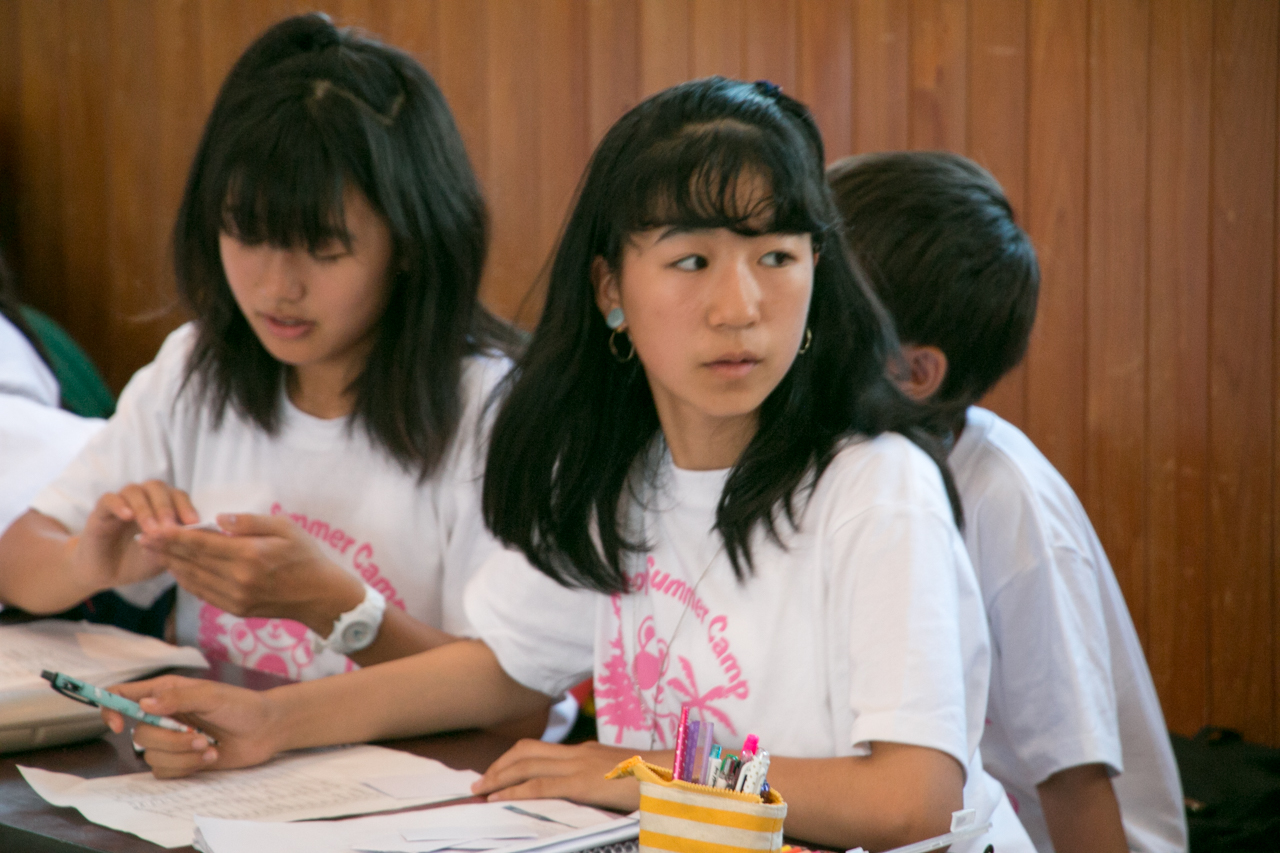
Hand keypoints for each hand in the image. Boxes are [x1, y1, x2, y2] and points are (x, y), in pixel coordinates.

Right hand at [71, 481, 197, 589]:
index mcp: (164, 506)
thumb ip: (178, 544)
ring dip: (145, 508)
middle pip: (158, 488)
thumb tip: (197, 536)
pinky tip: (128, 517)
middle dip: (166, 507)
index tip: (194, 523)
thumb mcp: (165, 555)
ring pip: (135, 491)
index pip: (178, 496)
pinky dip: (120, 505)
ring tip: (150, 530)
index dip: (186, 507)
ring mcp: (123, 502)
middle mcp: (144, 499)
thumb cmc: (140, 561)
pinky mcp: (101, 510)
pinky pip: (109, 499)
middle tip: (170, 528)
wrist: (108, 573)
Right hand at [103, 675, 283, 777]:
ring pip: (152, 757)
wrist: (266, 730)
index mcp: (165, 692)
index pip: (122, 696)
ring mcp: (171, 740)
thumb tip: (143, 705)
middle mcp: (163, 716)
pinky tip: (210, 757)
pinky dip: (187, 767)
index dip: (110, 709)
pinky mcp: (180, 761)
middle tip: (199, 737)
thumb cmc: (242, 705)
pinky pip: (165, 772)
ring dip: (182, 756)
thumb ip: (177, 698)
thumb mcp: (211, 695)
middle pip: (139, 736)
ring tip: (209, 747)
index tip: (119, 725)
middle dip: (169, 741)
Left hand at [138, 513, 363, 632]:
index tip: (154, 527)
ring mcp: (235, 597)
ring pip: (193, 579)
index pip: (202, 543)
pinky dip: (187, 581)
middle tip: (143, 536)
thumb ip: (250, 522)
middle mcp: (238, 578)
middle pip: (192, 561)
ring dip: (172, 564)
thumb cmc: (307, 556)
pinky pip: (203, 593)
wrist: (320, 596)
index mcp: (250, 554)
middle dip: (165, 548)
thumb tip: (219, 519)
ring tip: (155, 552)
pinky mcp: (236, 609)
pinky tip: (179, 570)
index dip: (175, 535)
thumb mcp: (286, 528)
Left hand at [471, 740, 649, 811]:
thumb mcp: (622, 778)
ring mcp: (579, 765)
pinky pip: (540, 785)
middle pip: (526, 751)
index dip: (514, 760)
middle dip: (499, 765)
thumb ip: (601, 781)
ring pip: (526, 764)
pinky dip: (514, 790)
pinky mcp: (582, 782)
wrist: (675, 774)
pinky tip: (500, 799)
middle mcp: (578, 753)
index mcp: (586, 752)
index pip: (541, 750)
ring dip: (499, 776)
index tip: (498, 772)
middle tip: (480, 782)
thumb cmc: (655, 780)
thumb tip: (588, 791)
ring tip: (481, 790)